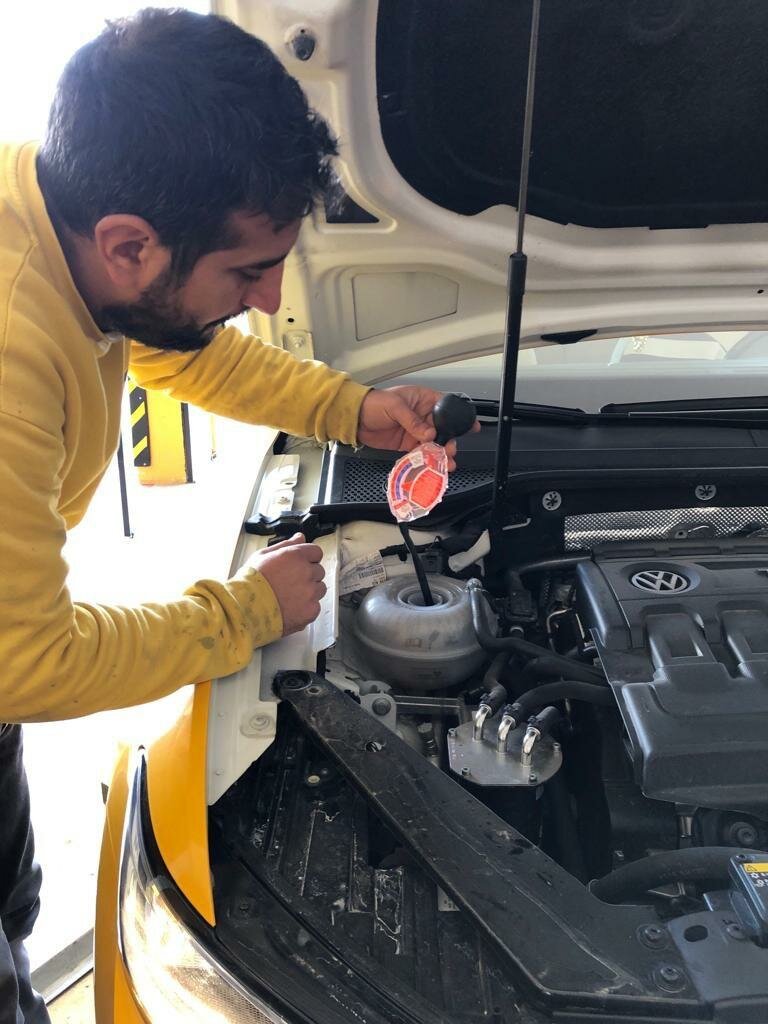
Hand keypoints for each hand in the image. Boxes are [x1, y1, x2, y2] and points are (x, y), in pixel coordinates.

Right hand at [250, 533, 325, 635]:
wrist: (245, 609)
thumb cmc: (250, 583)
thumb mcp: (263, 555)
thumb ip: (286, 544)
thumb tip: (300, 537)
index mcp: (296, 556)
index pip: (316, 552)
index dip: (307, 559)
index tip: (300, 565)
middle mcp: (306, 572)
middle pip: (318, 571)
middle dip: (307, 575)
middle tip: (290, 582)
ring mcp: (310, 592)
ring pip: (319, 589)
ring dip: (310, 591)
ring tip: (290, 596)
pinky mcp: (310, 610)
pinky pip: (316, 606)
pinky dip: (306, 608)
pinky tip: (291, 607)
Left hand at [357, 386, 479, 471]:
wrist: (355, 419)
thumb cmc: (373, 403)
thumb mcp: (395, 407)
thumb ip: (413, 421)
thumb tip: (429, 434)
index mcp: (423, 399)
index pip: (446, 407)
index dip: (459, 417)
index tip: (471, 426)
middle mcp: (422, 416)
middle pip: (443, 429)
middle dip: (449, 441)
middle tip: (450, 450)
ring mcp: (415, 431)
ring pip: (434, 443)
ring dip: (440, 453)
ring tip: (445, 463)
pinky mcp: (407, 444)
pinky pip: (421, 453)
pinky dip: (427, 460)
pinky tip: (432, 465)